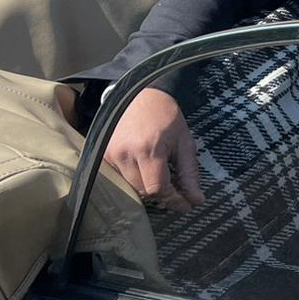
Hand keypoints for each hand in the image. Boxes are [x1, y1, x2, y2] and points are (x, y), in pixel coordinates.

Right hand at [103, 87, 204, 211]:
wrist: (138, 95)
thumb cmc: (166, 117)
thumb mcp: (184, 142)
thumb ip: (190, 173)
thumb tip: (196, 200)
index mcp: (149, 150)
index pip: (158, 189)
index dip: (173, 200)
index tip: (185, 204)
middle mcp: (125, 154)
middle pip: (143, 191)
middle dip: (161, 193)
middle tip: (175, 187)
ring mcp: (110, 155)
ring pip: (130, 187)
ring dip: (146, 186)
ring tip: (158, 172)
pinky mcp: (102, 154)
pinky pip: (119, 178)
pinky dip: (133, 178)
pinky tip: (142, 166)